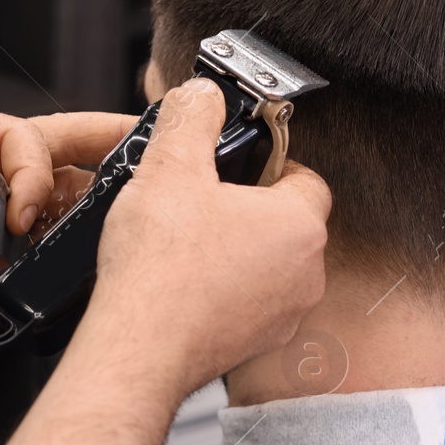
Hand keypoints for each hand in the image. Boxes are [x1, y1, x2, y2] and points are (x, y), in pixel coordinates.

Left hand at [0, 110, 133, 349]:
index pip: (18, 140)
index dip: (31, 172)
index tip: (18, 211)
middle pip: (51, 152)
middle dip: (98, 145)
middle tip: (138, 145)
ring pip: (53, 199)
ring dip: (82, 206)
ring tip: (111, 216)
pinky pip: (36, 246)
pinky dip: (59, 248)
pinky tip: (74, 252)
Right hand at [79, 79, 330, 397]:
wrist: (139, 348)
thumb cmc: (161, 269)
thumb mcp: (170, 167)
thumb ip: (192, 118)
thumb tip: (203, 95)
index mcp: (300, 224)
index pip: (303, 175)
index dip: (265, 160)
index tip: (232, 161)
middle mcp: (305, 274)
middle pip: (286, 220)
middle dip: (246, 206)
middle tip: (199, 199)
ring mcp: (283, 316)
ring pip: (268, 264)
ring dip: (235, 250)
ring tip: (185, 242)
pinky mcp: (254, 344)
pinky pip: (247, 302)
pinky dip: (222, 289)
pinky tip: (182, 282)